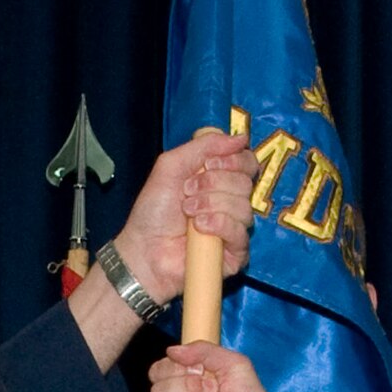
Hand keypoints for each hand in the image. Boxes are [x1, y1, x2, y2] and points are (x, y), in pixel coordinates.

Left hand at [109, 127, 257, 303]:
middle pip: (245, 182)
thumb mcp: (171, 166)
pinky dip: (218, 225)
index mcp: (219, 180)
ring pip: (243, 206)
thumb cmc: (153, 212)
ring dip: (211, 204)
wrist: (143, 249)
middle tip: (187, 192)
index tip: (208, 165)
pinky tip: (199, 229)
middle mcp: (230, 202)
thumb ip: (203, 146)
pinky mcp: (236, 253)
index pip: (247, 162)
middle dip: (213, 183)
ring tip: (188, 212)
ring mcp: (234, 228)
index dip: (233, 160)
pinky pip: (240, 232)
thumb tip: (240, 138)